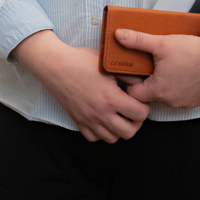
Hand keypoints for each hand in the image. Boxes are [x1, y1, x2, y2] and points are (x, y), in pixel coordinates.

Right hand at [11, 30, 150, 142]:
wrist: (54, 65)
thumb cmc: (80, 61)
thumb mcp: (107, 64)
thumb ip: (128, 75)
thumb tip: (141, 83)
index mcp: (111, 98)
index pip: (140, 114)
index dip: (144, 106)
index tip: (139, 99)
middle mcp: (100, 113)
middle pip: (129, 132)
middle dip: (135, 122)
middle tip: (132, 110)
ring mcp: (88, 120)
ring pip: (112, 138)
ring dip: (119, 129)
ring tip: (118, 115)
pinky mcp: (77, 121)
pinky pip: (94, 138)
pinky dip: (101, 132)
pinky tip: (102, 119)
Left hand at [116, 31, 199, 109]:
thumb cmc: (192, 51)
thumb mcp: (161, 43)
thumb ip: (137, 40)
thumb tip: (118, 35)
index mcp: (157, 91)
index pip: (134, 94)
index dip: (132, 82)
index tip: (135, 70)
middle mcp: (171, 101)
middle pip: (150, 96)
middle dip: (148, 83)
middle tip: (151, 66)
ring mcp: (186, 103)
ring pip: (167, 97)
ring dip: (165, 86)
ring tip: (168, 68)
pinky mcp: (199, 100)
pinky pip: (183, 98)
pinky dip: (180, 88)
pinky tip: (183, 73)